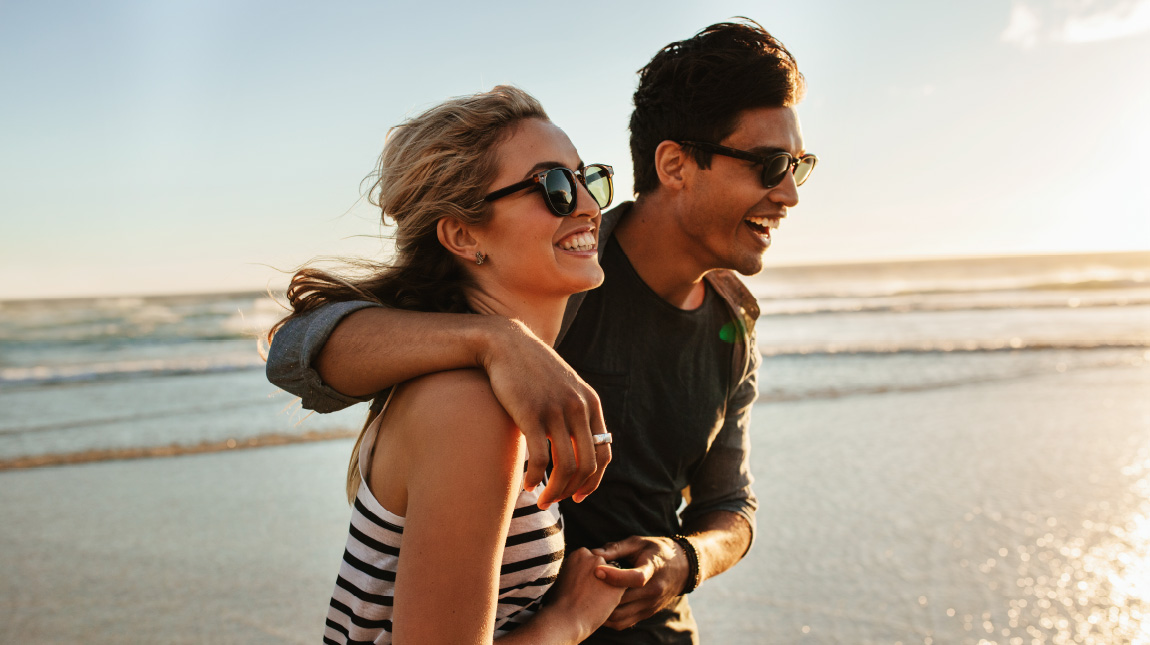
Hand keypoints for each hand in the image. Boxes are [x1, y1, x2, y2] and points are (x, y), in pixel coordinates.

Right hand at [481, 318, 610, 507]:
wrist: (506, 344)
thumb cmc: (533, 370)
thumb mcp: (565, 387)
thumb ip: (576, 411)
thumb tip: (579, 445)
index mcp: (590, 403)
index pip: (604, 453)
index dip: (594, 480)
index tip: (578, 495)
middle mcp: (578, 408)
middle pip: (587, 464)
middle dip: (573, 490)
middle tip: (556, 501)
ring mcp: (555, 411)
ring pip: (566, 466)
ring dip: (555, 491)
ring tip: (541, 500)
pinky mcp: (530, 414)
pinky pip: (540, 458)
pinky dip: (535, 478)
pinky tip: (525, 485)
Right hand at [544, 548, 626, 641]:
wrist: (567, 618)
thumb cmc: (559, 602)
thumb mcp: (561, 578)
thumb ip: (573, 570)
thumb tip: (577, 573)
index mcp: (580, 553)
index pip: (590, 560)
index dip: (587, 574)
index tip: (581, 585)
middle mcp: (595, 558)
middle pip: (602, 567)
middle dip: (598, 578)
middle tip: (588, 594)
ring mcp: (608, 570)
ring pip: (613, 578)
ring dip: (608, 586)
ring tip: (595, 601)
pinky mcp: (619, 584)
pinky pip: (620, 589)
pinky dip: (614, 596)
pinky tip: (603, 605)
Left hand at [591, 536, 688, 629]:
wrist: (683, 567)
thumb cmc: (656, 550)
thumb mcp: (639, 543)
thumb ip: (616, 548)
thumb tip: (594, 553)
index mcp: (653, 569)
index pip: (635, 578)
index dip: (614, 576)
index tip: (596, 570)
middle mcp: (653, 591)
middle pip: (624, 600)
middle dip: (602, 594)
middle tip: (583, 585)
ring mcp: (650, 605)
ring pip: (621, 616)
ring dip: (603, 609)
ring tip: (588, 599)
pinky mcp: (647, 614)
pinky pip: (624, 623)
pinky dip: (609, 618)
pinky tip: (599, 607)